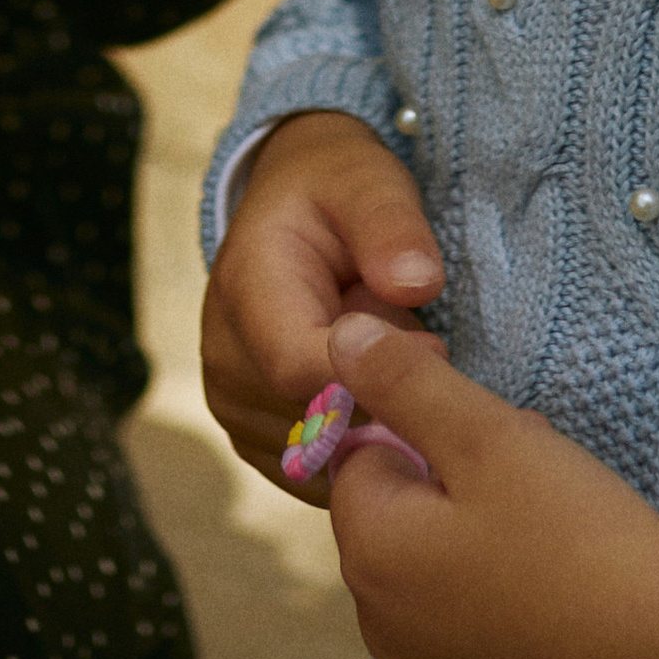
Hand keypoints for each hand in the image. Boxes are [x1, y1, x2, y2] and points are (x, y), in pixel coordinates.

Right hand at [203, 111, 446, 484]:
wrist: (294, 213)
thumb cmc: (339, 193)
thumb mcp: (371, 183)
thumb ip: (393, 226)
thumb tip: (416, 284)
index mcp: (244, 291)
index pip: (300, 371)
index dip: (376, 374)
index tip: (434, 344)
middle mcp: (224, 358)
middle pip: (317, 425)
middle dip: (382, 398)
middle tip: (414, 343)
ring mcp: (234, 407)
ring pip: (326, 458)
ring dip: (374, 424)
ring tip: (386, 361)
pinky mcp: (258, 442)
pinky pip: (325, 475)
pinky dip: (364, 448)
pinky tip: (379, 396)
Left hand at [314, 312, 658, 658]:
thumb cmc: (583, 538)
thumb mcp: (491, 436)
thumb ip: (405, 383)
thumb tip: (339, 339)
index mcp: (372, 560)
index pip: (364, 467)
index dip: (427, 440)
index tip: (499, 445)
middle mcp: (386, 642)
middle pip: (397, 538)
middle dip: (450, 501)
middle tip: (537, 489)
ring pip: (436, 602)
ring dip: (475, 568)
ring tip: (560, 548)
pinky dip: (509, 635)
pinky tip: (570, 618)